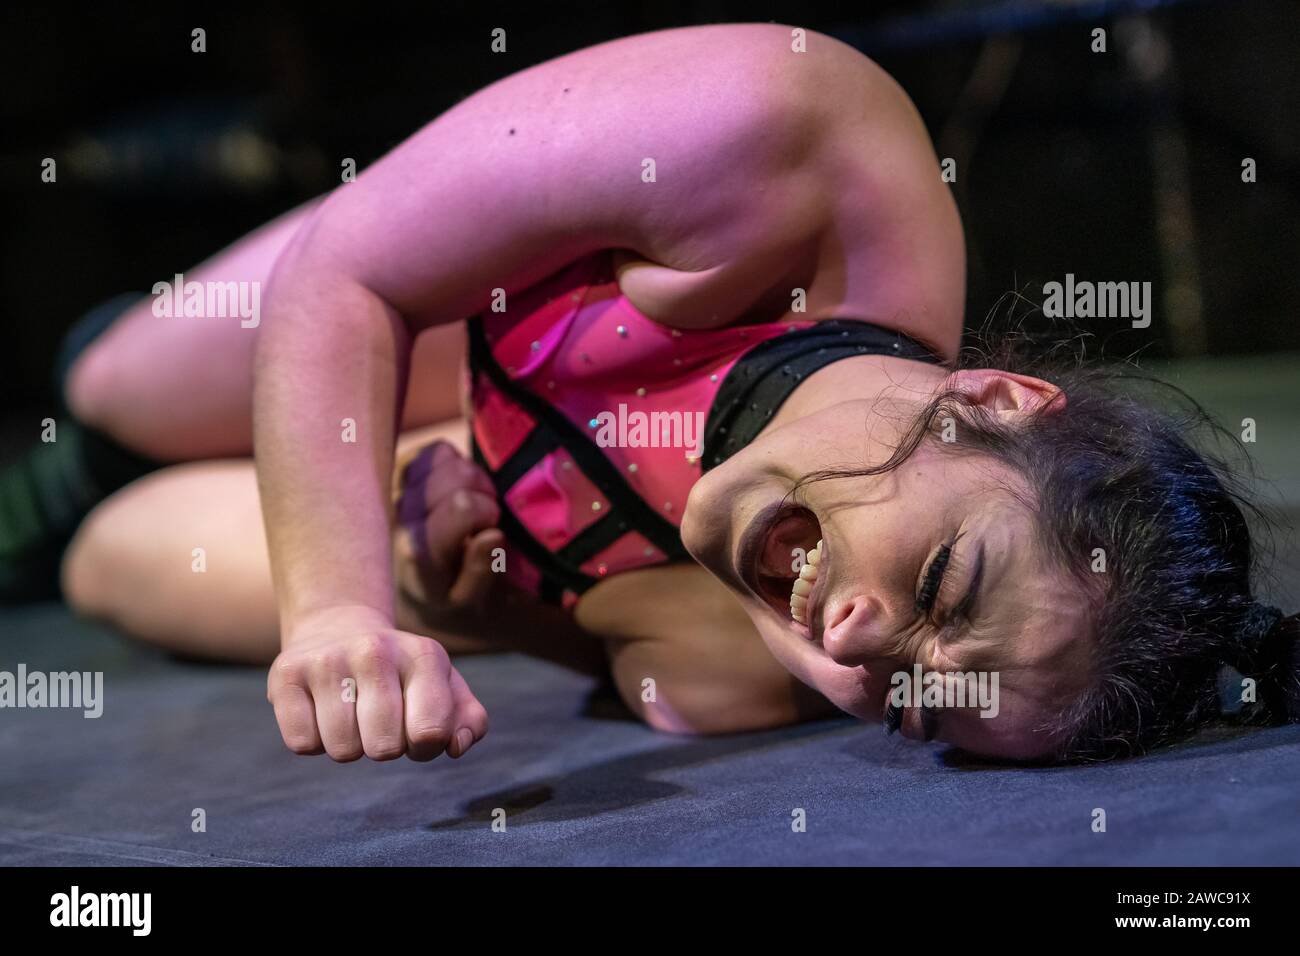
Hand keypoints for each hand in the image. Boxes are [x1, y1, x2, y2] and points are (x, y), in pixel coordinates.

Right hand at [268, 605, 488, 761]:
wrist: (337, 627)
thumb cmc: (401, 673)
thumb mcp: (444, 685)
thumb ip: (469, 720)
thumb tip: (455, 746)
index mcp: (424, 655)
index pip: (430, 733)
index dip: (424, 747)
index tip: (416, 730)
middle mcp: (374, 650)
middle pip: (384, 747)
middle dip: (385, 748)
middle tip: (379, 722)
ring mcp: (327, 659)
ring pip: (342, 750)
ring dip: (349, 746)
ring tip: (351, 713)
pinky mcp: (285, 673)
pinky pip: (303, 744)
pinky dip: (313, 741)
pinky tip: (320, 711)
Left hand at [393, 440, 504, 625]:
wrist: (404, 586)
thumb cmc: (442, 590)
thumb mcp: (465, 597)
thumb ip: (479, 570)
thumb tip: (492, 534)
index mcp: (417, 550)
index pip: (463, 506)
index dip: (488, 513)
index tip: (490, 531)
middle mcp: (398, 516)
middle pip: (459, 475)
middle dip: (483, 492)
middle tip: (483, 517)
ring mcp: (392, 490)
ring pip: (447, 457)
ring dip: (469, 477)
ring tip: (468, 503)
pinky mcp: (396, 471)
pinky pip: (435, 449)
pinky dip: (452, 463)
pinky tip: (451, 489)